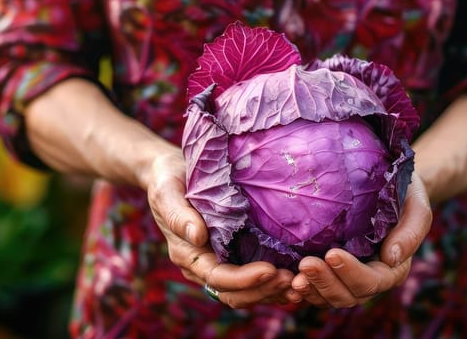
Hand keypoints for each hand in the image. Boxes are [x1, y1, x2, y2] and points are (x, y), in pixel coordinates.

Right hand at [146, 152, 294, 307]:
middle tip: (292, 279)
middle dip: (263, 290)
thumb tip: (198, 235)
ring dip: (272, 291)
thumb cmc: (168, 180)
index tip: (270, 270)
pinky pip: (254, 279)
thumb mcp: (167, 191)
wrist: (172, 173)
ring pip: (247, 291)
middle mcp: (204, 265)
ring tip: (299, 282)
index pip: (218, 278)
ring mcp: (220, 262)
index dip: (244, 280)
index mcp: (188, 255)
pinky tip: (297, 275)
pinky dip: (273, 283)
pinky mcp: (234, 255)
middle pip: (235, 293)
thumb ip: (179, 214)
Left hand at [288, 175, 431, 307]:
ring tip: (292, 278)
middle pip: (347, 295)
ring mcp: (347, 278)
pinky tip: (286, 280)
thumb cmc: (406, 194)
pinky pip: (315, 289)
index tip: (331, 254)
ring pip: (328, 297)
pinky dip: (302, 288)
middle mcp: (369, 279)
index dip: (351, 272)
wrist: (389, 186)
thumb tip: (391, 257)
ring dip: (310, 290)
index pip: (371, 281)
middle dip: (325, 282)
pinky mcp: (329, 272)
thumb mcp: (416, 207)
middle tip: (305, 265)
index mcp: (392, 269)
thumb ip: (410, 232)